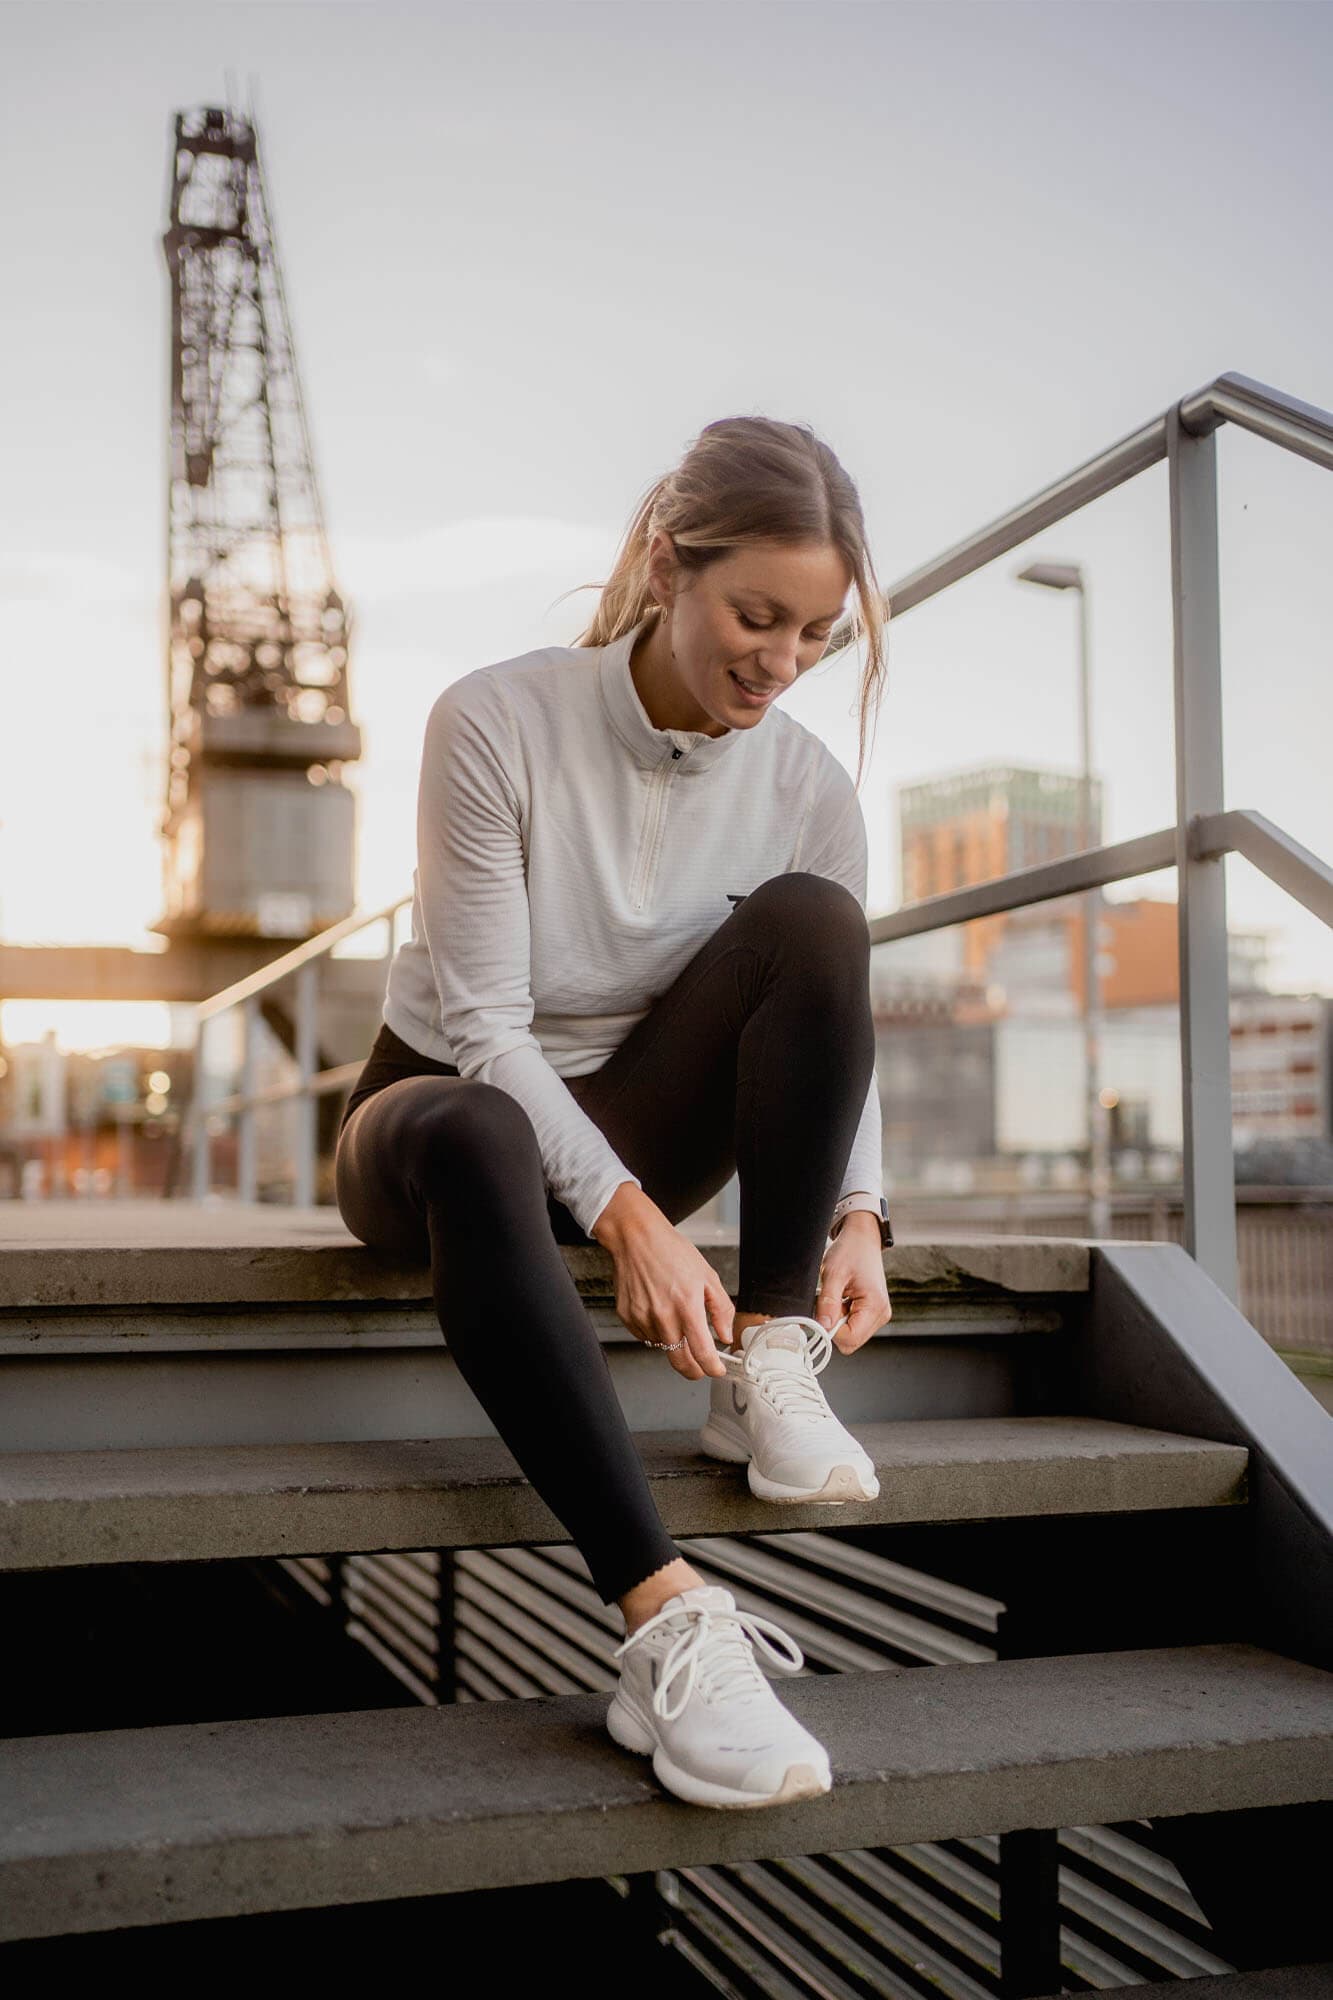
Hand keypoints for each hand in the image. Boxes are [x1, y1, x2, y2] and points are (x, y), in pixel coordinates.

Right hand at [592, 1183, 734, 1381]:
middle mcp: (663, 1316)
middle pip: (680, 1361)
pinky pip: (646, 1336)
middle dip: (694, 1370)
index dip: (712, 1368)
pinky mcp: (628, 1317)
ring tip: (675, 1316)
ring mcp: (642, 1318)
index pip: (702, 1352)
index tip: (717, 1371)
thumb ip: (721, 1309)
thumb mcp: (707, 1276)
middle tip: (701, 1367)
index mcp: (687, 1305)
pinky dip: (656, 1332)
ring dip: (674, 1343)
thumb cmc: (671, 1251)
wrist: (636, 1238)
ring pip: (663, 1347)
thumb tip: (725, 1334)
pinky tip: (659, 1311)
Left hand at [814, 1211, 890, 1354]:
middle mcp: (881, 1314)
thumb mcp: (833, 1274)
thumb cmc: (851, 1250)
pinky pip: (852, 1326)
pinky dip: (841, 1316)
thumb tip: (822, 1326)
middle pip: (851, 1341)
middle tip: (829, 1302)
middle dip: (834, 1326)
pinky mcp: (871, 1313)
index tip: (820, 1315)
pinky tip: (842, 1298)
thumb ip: (828, 1302)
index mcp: (875, 1306)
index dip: (830, 1331)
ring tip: (837, 1296)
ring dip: (837, 1320)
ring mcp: (877, 1315)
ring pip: (850, 1335)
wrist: (861, 1238)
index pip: (850, 1339)